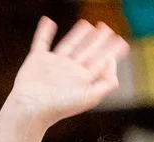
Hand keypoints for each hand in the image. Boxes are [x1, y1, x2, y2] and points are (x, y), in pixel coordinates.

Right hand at [0, 17, 129, 141]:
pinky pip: (41, 42)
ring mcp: (53, 65)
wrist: (32, 107)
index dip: (111, 51)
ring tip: (86, 24)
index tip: (121, 41)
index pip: (100, 62)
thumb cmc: (60, 106)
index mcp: (82, 80)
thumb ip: (107, 82)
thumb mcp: (91, 97)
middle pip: (87, 52)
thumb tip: (112, 61)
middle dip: (97, 40)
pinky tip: (48, 22)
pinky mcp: (37, 59)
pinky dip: (44, 31)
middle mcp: (69, 71)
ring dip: (78, 35)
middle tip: (106, 27)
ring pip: (69, 45)